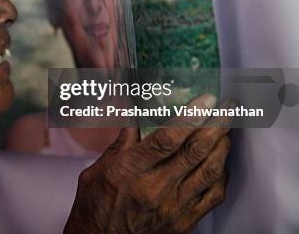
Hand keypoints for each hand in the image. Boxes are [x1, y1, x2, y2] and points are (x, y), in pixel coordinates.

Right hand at [64, 94, 230, 233]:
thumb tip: (133, 112)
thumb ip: (121, 142)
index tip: (205, 100)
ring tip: (226, 130)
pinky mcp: (184, 222)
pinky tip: (220, 162)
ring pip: (210, 171)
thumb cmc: (95, 207)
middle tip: (226, 107)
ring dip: (222, 147)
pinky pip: (213, 196)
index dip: (190, 117)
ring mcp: (173, 207)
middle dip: (216, 125)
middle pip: (195, 151)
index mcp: (130, 171)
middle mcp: (155, 188)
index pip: (167, 139)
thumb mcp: (96, 170)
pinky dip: (221, 175)